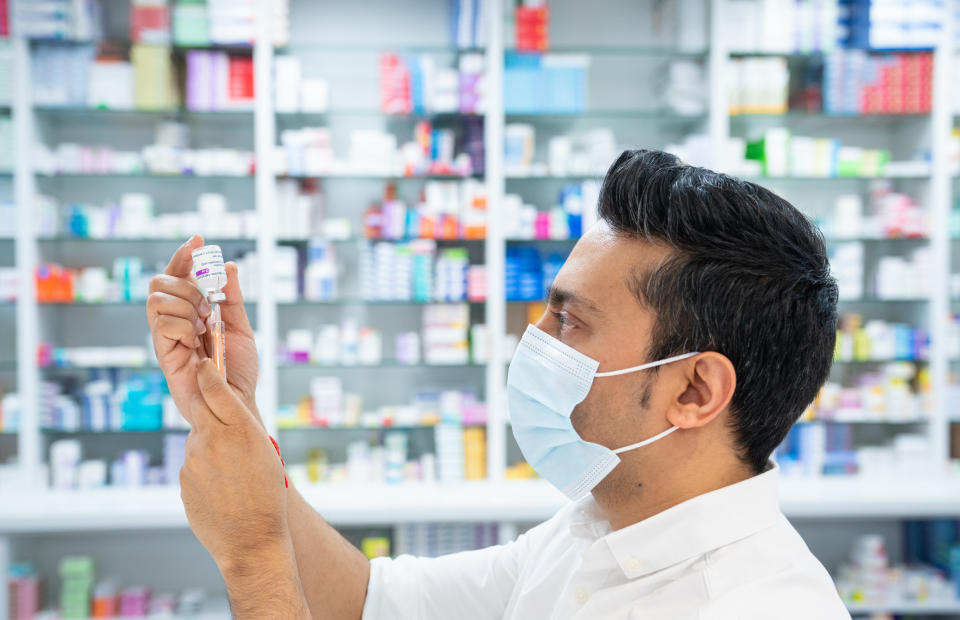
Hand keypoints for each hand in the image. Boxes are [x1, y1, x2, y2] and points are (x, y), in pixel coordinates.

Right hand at [146, 235, 259, 423]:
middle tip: (208, 307)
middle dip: (186, 285)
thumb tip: (229, 266)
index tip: (199, 239)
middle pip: (159, 281)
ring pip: (157, 299)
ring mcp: (166, 336)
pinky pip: (162, 324)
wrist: (236, 402)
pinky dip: (184, 326)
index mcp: (192, 311)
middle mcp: (174, 320)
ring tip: (205, 328)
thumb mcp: (241, 328)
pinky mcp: (163, 353)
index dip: (184, 254)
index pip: (179, 274)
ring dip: (186, 306)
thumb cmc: (237, 370)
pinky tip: (197, 342)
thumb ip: (233, 298)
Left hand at [181, 358, 289, 569]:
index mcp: (239, 429)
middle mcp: (212, 440)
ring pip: (198, 440)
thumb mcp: (264, 452)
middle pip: (201, 408)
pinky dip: (205, 470)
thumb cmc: (267, 496)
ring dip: (211, 447)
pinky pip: (194, 465)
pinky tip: (222, 489)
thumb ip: (239, 428)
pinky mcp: (184, 480)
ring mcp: (194, 461)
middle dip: (207, 404)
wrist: (251, 541)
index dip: (208, 372)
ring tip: (233, 473)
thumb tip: (216, 415)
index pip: (215, 387)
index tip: (205, 362)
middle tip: (216, 408)